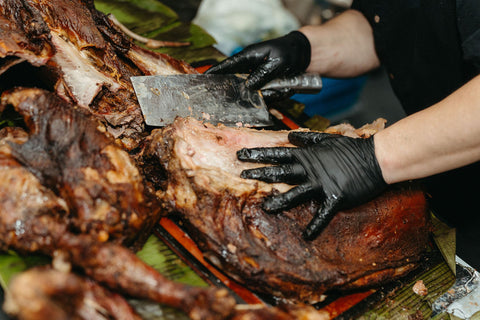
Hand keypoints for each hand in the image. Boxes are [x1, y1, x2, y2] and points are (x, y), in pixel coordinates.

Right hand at [206, 31, 310, 91]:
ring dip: (268, 94)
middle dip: (241, 92)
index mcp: (249, 57)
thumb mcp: (277, 62)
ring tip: (282, 87)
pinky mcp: (265, 86)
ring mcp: (257, 78)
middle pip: (237, 83)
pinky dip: (276, 95)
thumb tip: (249, 86)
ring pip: (253, 93)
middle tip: (242, 100)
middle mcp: (250, 68)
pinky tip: (286, 88)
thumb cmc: (289, 52)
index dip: (216, 73)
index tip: (204, 79)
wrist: (304, 55)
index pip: (228, 66)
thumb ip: (262, 74)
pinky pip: (266, 97)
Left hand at [237, 132, 386, 239]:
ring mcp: (321, 184)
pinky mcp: (335, 197)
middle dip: (260, 173)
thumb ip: (307, 140)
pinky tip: (307, 236)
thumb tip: (290, 136)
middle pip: (280, 172)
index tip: (241, 155)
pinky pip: (323, 215)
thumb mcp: (327, 140)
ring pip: (295, 194)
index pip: (278, 154)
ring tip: (265, 208)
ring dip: (279, 202)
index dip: (259, 155)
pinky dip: (315, 226)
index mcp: (307, 157)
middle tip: (242, 175)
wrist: (376, 159)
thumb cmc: (352, 149)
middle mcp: (309, 170)